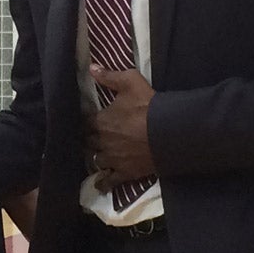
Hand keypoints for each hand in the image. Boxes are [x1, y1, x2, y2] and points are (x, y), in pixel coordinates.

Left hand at [86, 68, 156, 182]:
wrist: (168, 132)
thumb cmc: (148, 105)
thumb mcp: (131, 82)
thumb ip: (109, 76)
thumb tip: (91, 68)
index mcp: (100, 121)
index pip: (85, 123)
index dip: (86, 122)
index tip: (88, 122)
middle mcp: (102, 142)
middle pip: (88, 143)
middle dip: (90, 140)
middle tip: (93, 139)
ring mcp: (112, 159)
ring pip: (96, 161)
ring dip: (97, 158)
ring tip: (100, 156)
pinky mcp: (124, 173)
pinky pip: (108, 181)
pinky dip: (103, 183)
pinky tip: (100, 184)